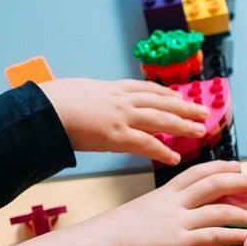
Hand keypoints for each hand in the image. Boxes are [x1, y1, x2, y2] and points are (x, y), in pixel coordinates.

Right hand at [39, 78, 210, 165]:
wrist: (43, 109)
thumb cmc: (52, 101)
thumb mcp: (78, 91)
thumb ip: (92, 97)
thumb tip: (89, 100)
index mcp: (112, 88)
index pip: (147, 88)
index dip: (166, 94)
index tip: (180, 96)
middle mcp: (122, 99)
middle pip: (162, 101)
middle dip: (185, 107)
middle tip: (203, 112)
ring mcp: (122, 117)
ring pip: (161, 119)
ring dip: (183, 125)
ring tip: (200, 131)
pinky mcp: (117, 136)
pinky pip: (146, 143)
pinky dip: (162, 150)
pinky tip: (174, 157)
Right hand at [84, 161, 246, 245]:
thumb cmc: (108, 235)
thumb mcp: (138, 213)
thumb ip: (159, 212)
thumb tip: (171, 219)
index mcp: (162, 194)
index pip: (197, 172)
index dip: (221, 167)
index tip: (238, 167)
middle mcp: (172, 203)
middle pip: (215, 183)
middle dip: (241, 182)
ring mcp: (175, 222)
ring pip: (219, 209)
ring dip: (244, 213)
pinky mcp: (176, 243)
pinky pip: (213, 236)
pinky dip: (234, 235)